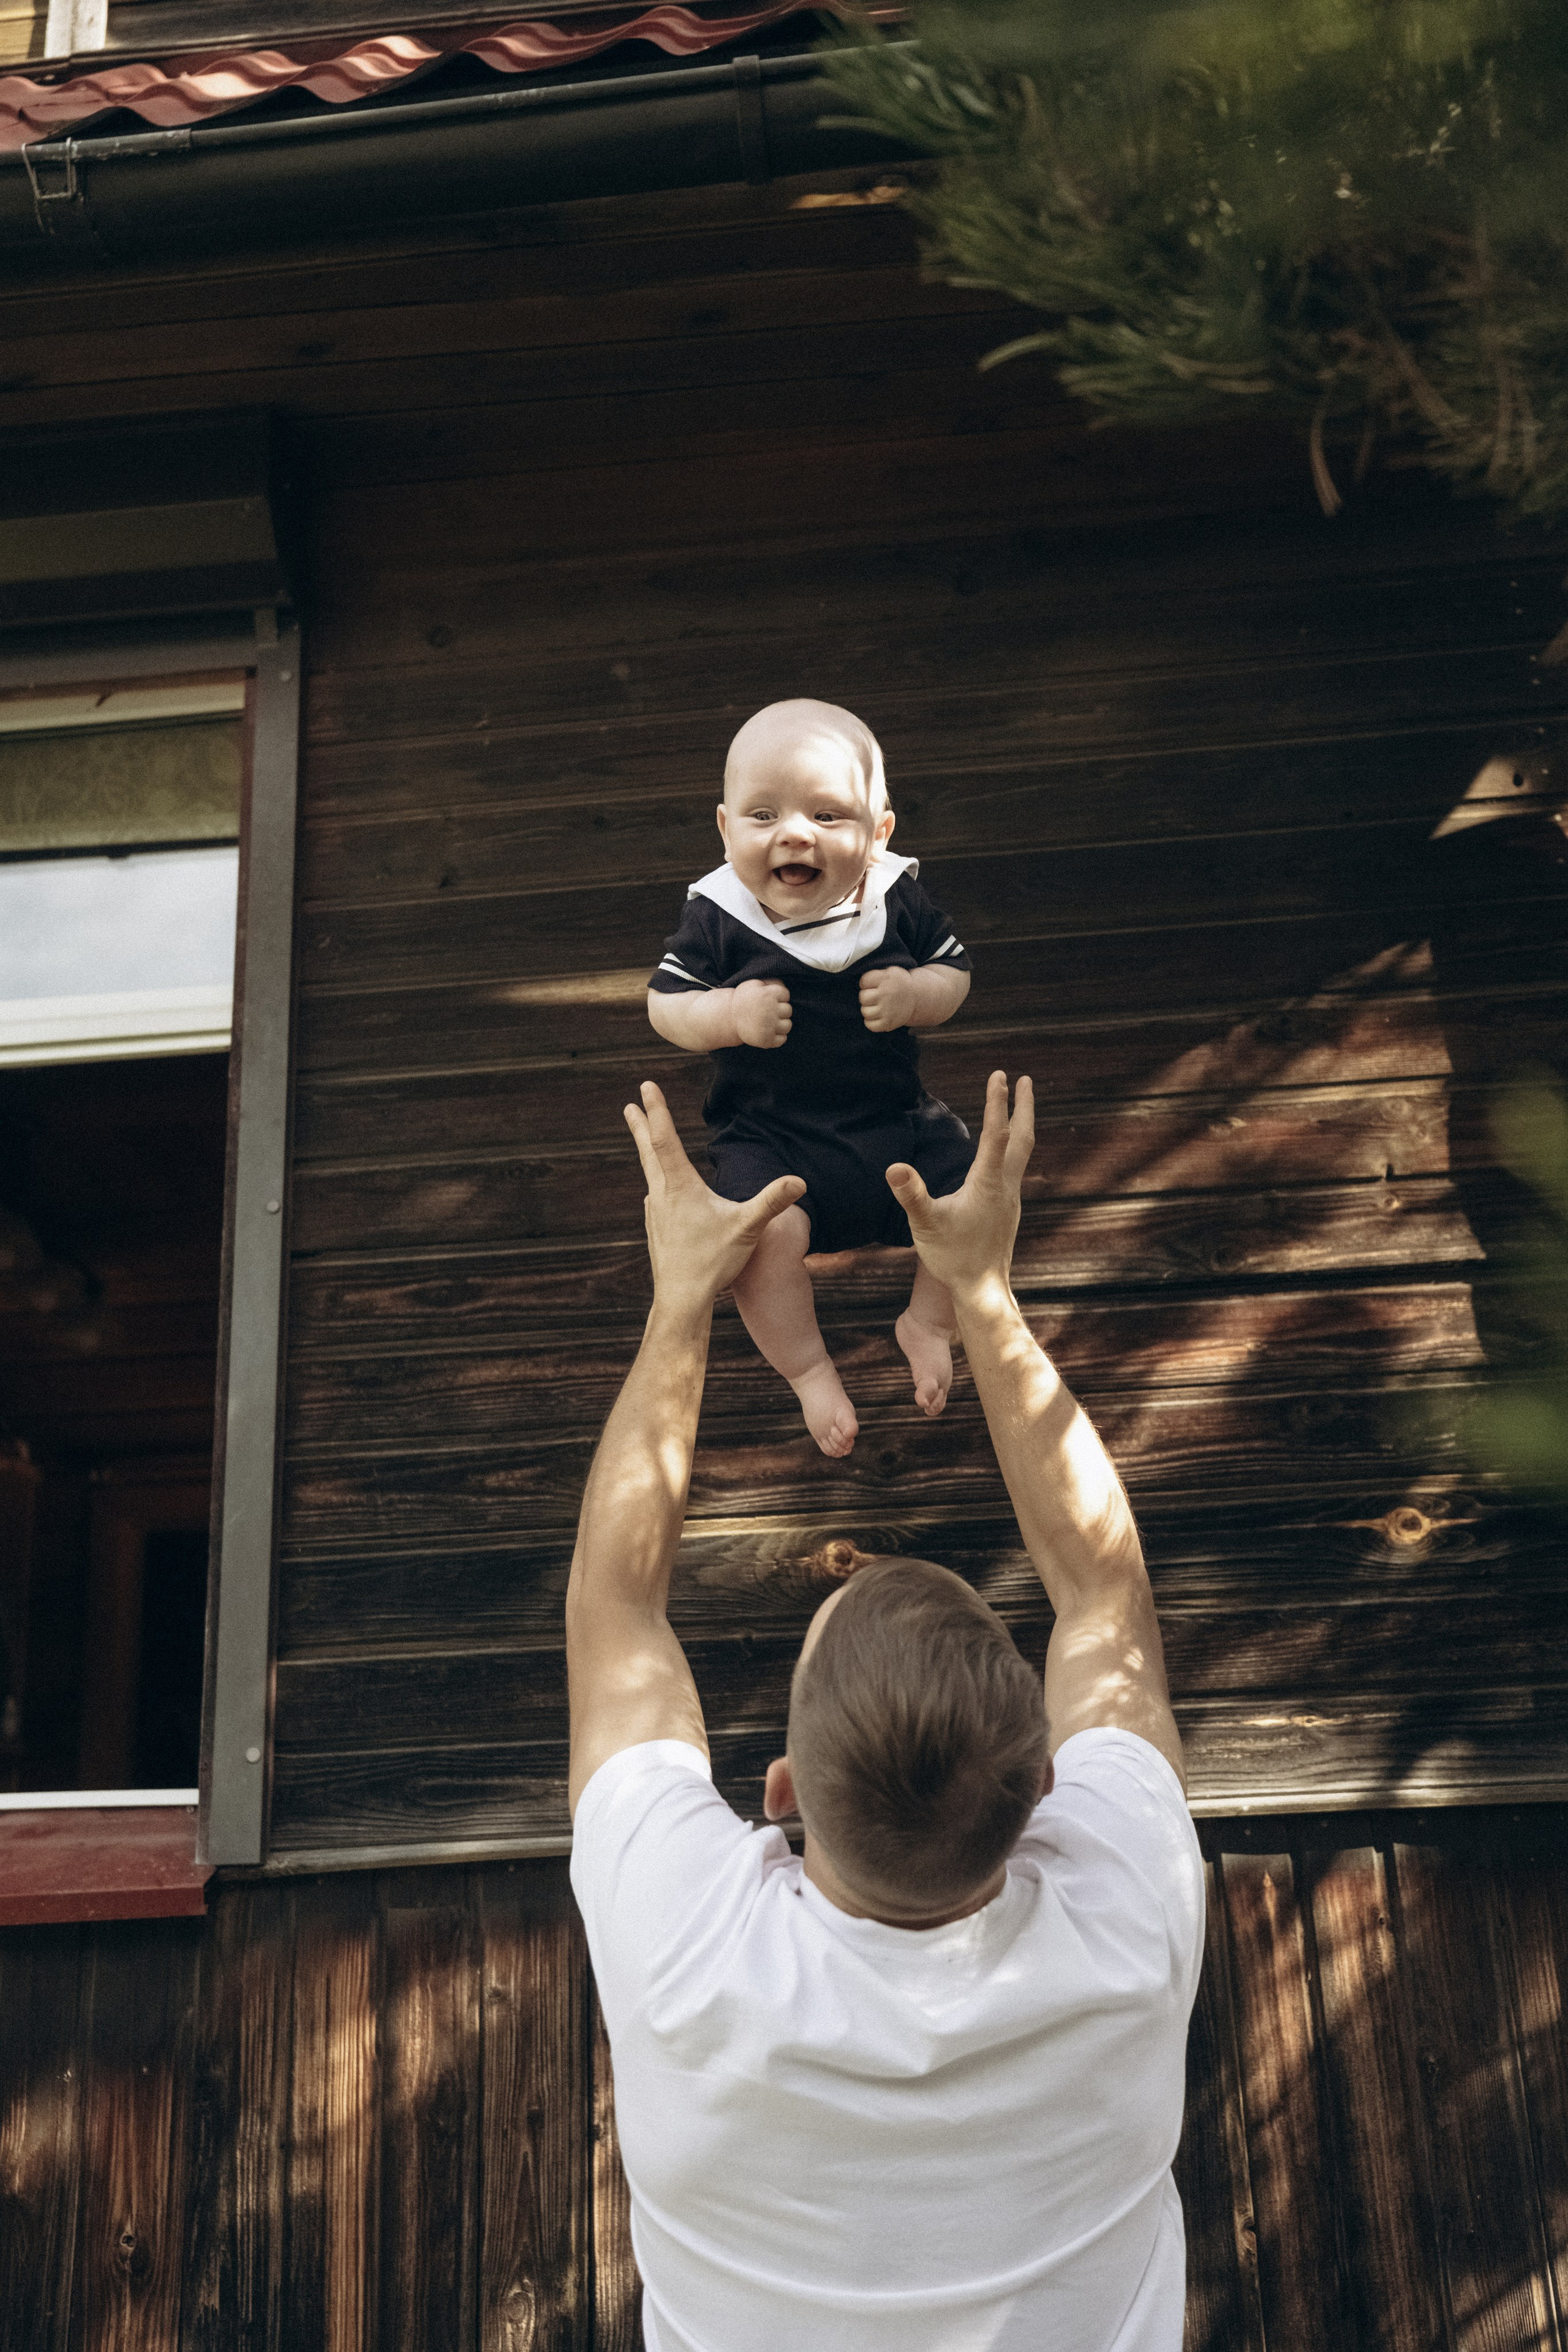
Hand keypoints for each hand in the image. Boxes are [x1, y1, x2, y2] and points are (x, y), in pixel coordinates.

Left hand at [625, 1081, 802, 1310]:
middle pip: (649, 1151)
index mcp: (679, 1187)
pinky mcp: (656, 1228)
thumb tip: (800, 1182)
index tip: (646, 1086)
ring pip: (651, 1172)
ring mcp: (655, 1213)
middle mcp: (661, 1195)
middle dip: (641, 1125)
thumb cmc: (712, 1263)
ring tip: (645, 1138)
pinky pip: (656, 1194)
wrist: (681, 1299)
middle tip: (630, 1105)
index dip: (656, 1110)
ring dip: (648, 1150)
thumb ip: (771, 1202)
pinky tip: (662, 1188)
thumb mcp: (747, 1229)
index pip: (664, 1139)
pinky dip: (657, 1178)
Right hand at [734, 978, 791, 1048]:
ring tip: (769, 1022)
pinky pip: (782, 1039)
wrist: (728, 1018)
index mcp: (768, 995)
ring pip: (787, 1026)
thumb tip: (784, 986)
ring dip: (781, 1024)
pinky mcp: (766, 1040)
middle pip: (788, 1010)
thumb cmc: (743, 1000)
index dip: (778, 997)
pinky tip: (768, 1032)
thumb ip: (771, 981)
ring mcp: (769, 1027)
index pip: (786, 995)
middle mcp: (770, 1011)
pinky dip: (777, 1037)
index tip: (769, 999)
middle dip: (780, 1010)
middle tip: (768, 1011)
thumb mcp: (754, 984)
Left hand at [859, 965, 914, 1032]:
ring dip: (868, 1009)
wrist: (917, 998)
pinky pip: (869, 1025)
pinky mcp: (888, 1023)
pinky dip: (871, 1021)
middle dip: (866, 997)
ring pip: (864, 1011)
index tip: (872, 985)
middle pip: (862, 997)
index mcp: (887, 978)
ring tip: (877, 1006)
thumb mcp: (890, 971)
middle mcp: (887, 993)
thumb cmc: (898, 984)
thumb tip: (858, 982)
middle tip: (875, 997)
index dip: (866, 983)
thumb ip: (875, 974)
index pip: (863, 981)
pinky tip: (878, 1015)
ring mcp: (887, 1010)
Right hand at [885, 1071, 1033, 1302]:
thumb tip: (895, 1167)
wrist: (982, 1289)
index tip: (999, 1075)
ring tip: (1020, 1104)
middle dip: (1024, 1106)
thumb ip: (911, 1195)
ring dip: (1022, 1124)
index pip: (996, 1134)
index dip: (997, 1103)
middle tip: (1026, 1079)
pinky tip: (1005, 1150)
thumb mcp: (926, 1225)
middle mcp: (1005, 1186)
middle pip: (1023, 1138)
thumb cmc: (952, 1257)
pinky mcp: (1007, 1208)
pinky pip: (1015, 1167)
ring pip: (1022, 1152)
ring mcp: (1010, 1197)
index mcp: (988, 1184)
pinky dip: (1014, 1147)